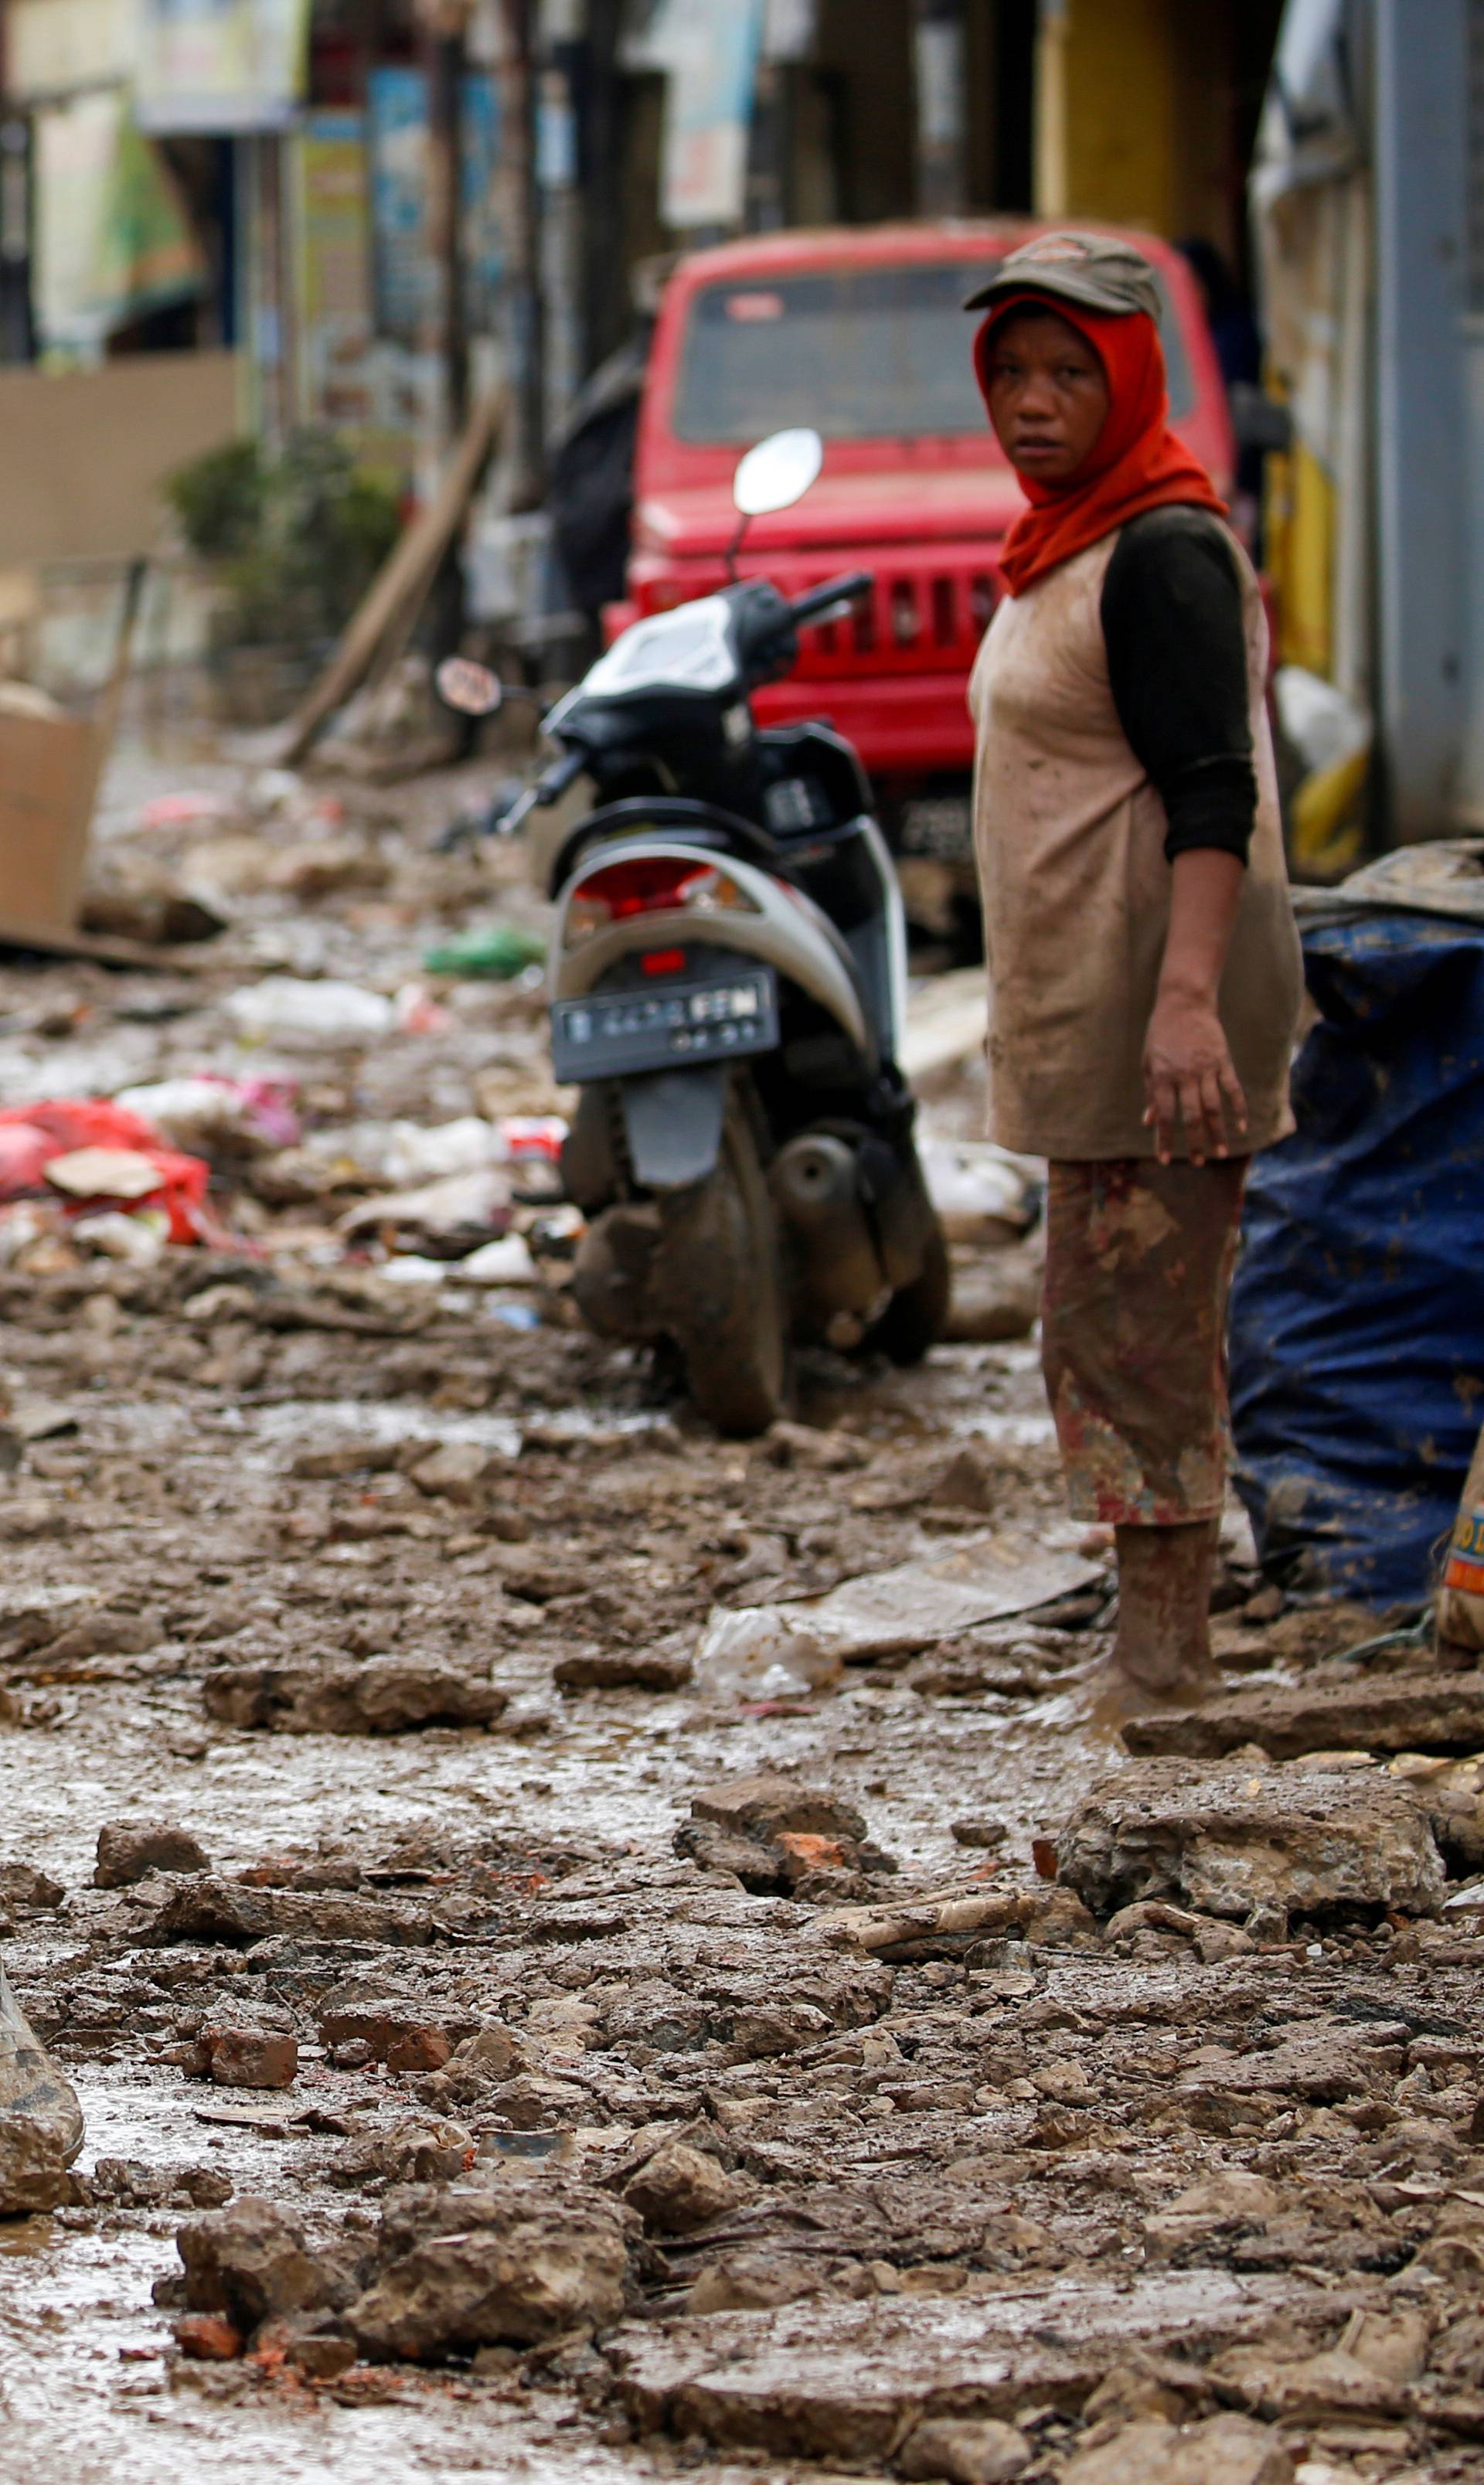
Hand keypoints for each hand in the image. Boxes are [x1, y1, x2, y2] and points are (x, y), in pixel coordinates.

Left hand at [1142, 987, 1247, 1164]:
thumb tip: (1148, 1122)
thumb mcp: (1148, 1062)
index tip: (1166, 1160)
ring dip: (1218, 1132)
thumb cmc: (1161, 1034)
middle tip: (1200, 1162)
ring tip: (1221, 1153)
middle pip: (1192, 1116)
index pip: (1165, 1116)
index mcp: (1162, 1077)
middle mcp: (1185, 1076)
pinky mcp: (1223, 1061)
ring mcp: (1206, 1069)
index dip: (1165, 1139)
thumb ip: (1150, 1093)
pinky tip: (1242, 1127)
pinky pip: (1233, 1089)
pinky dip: (1239, 1109)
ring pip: (1214, 1107)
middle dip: (1195, 1142)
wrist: (1184, 1002)